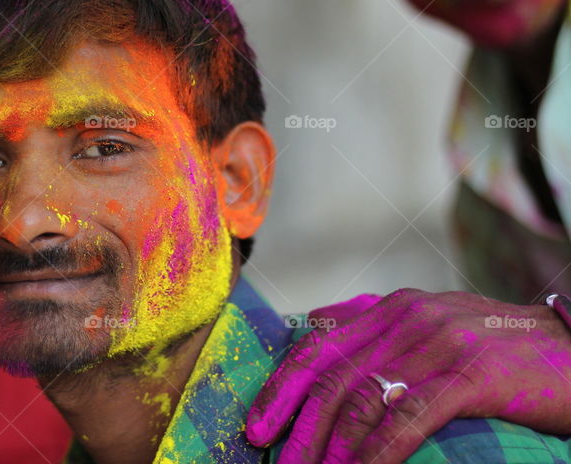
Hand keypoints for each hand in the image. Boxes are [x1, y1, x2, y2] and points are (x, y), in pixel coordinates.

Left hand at [246, 289, 570, 463]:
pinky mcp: (470, 375)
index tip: (257, 423)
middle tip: (275, 459)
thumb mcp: (433, 324)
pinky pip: (408, 418)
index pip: (318, 345)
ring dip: (328, 445)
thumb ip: (376, 328)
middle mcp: (406, 319)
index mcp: (392, 309)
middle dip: (295, 423)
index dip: (281, 386)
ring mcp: (437, 344)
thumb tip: (316, 330)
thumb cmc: (500, 348)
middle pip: (331, 375)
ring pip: (362, 398)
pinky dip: (375, 452)